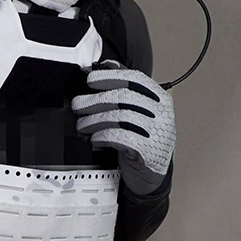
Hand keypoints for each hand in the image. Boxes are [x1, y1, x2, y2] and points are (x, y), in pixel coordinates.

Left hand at [71, 62, 174, 193]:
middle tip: (78, 105)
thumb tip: (106, 65)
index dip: (110, 76)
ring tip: (81, 125)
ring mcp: (158, 133)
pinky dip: (103, 135)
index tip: (90, 80)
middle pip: (124, 97)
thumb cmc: (142, 139)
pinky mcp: (149, 151)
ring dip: (94, 120)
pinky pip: (120, 137)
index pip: (135, 79)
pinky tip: (95, 138)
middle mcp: (163, 114)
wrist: (151, 175)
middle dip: (95, 100)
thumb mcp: (138, 112)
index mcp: (161, 99)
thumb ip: (125, 88)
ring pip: (120, 117)